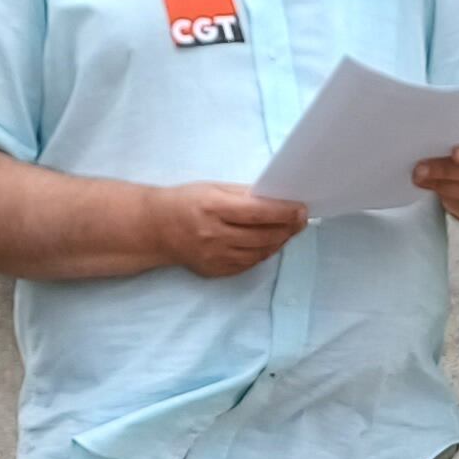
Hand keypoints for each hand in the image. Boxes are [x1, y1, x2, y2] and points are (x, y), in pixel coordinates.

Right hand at [152, 182, 309, 277]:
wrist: (156, 228)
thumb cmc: (187, 201)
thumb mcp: (214, 188)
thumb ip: (244, 195)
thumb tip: (278, 200)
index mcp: (213, 207)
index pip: (257, 212)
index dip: (284, 212)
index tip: (302, 209)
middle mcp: (213, 235)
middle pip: (262, 236)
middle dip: (287, 228)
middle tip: (301, 221)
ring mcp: (214, 257)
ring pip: (259, 253)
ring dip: (278, 242)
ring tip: (287, 231)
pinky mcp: (215, 271)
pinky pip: (248, 264)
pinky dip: (262, 253)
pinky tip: (268, 243)